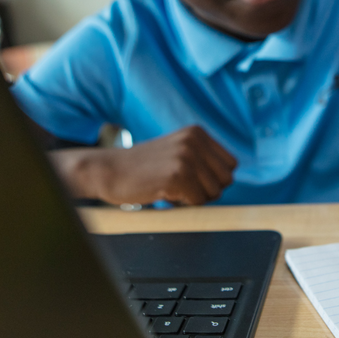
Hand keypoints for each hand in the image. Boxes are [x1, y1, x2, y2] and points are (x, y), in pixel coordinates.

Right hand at [59, 126, 236, 205]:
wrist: (108, 171)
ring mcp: (187, 157)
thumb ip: (202, 159)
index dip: (213, 179)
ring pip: (214, 193)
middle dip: (206, 190)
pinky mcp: (178, 175)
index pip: (230, 165)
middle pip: (226, 180)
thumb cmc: (142, 168)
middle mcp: (195, 141)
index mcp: (197, 133)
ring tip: (169, 187)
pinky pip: (198, 202)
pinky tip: (163, 193)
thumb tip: (229, 179)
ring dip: (194, 198)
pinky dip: (183, 204)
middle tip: (179, 186)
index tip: (190, 179)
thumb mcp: (177, 151)